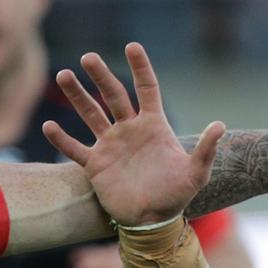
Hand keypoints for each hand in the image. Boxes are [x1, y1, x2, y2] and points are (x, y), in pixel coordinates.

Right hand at [44, 42, 224, 225]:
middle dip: (101, 76)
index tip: (132, 47)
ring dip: (77, 96)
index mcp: (153, 125)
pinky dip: (61, 139)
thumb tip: (219, 125)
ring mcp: (110, 145)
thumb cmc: (176, 194)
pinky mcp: (96, 164)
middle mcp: (129, 130)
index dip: (140, 68)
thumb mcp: (195, 173)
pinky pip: (75, 149)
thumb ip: (205, 149)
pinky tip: (47, 126)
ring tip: (63, 75)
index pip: (146, 89)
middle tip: (88, 57)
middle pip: (113, 95)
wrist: (153, 220)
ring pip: (90, 114)